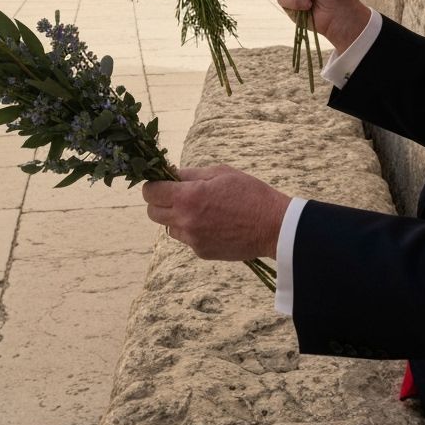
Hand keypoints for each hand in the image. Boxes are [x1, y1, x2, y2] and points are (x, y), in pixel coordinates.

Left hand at [143, 165, 291, 260]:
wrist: (273, 226)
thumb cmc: (249, 193)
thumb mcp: (220, 173)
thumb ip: (190, 174)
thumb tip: (168, 174)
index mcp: (189, 197)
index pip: (151, 192)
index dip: (152, 185)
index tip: (160, 182)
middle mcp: (186, 221)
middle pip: (153, 213)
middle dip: (159, 201)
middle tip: (176, 194)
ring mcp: (193, 239)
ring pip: (168, 227)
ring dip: (175, 217)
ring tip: (199, 209)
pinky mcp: (202, 252)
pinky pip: (187, 239)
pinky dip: (192, 230)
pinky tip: (213, 223)